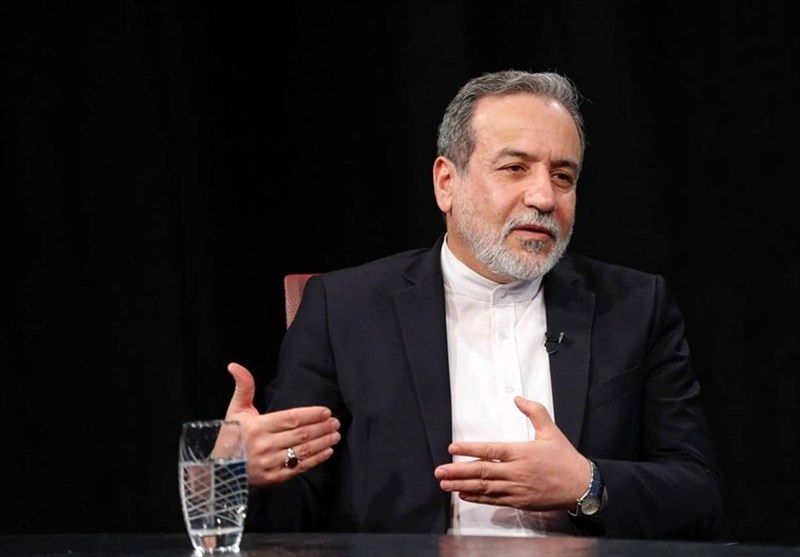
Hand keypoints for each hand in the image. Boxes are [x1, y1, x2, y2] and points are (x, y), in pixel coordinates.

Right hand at [225, 362, 340, 485]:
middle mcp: (263, 446)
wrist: (220, 468)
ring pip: (302, 451)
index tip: (326, 411)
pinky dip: (316, 460)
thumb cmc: (232, 435)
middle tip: (336, 422)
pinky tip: (327, 451)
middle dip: (321, 428)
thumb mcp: (236, 409)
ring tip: (335, 435)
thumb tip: (235, 365)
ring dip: (322, 442)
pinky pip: (299, 467)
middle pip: (300, 434)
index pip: (290, 419)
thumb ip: (244, 387)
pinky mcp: (273, 478)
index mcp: (256, 427)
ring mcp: (268, 463)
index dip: (310, 415)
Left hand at [434, 396, 589, 510]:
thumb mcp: (551, 431)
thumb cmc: (565, 458)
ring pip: (484, 487)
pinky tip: (463, 495)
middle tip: (439, 471)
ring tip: (444, 484)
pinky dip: (477, 498)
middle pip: (482, 471)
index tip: (452, 448)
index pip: (490, 450)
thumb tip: (518, 398)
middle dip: (458, 471)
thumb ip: (534, 412)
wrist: (581, 486)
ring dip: (462, 485)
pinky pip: (493, 500)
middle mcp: (516, 471)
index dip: (470, 449)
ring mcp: (517, 489)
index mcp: (521, 452)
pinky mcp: (519, 502)